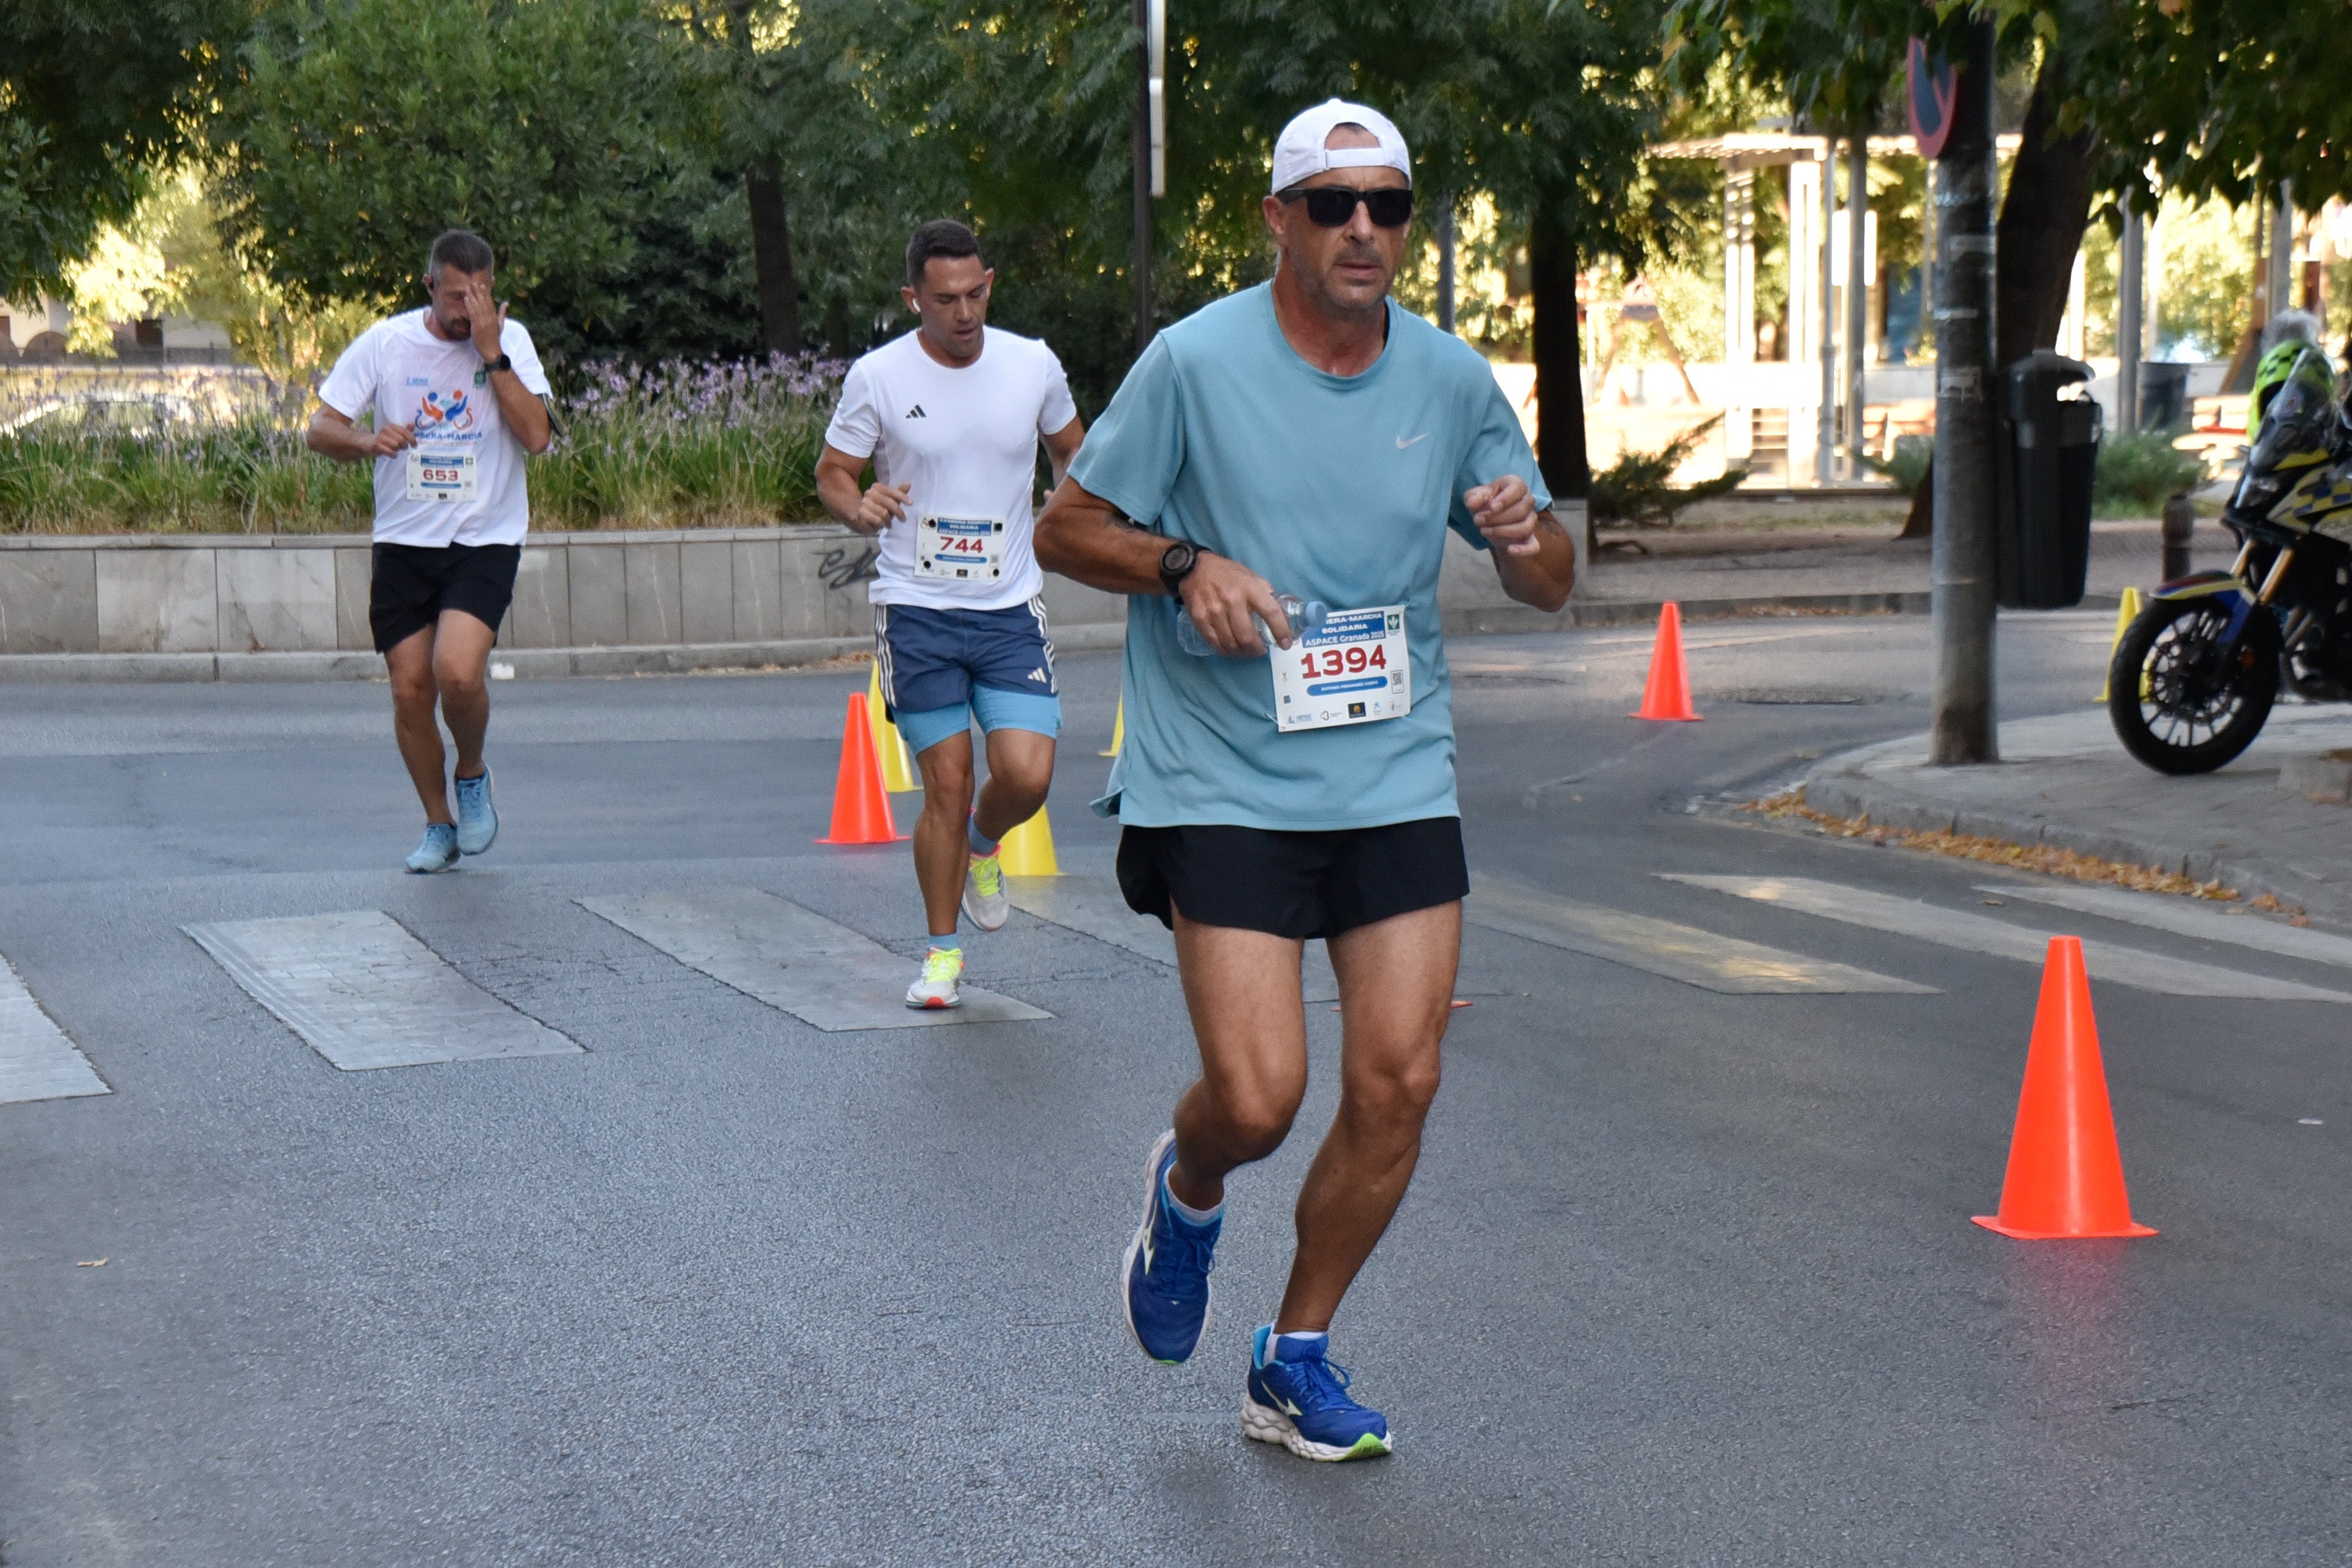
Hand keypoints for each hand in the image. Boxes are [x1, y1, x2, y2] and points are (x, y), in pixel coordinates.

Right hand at [370, 422, 416, 457]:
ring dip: (397, 450)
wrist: (368, 443)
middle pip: (402, 440)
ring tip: (395, 450)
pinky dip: (393, 455)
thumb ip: (404, 430)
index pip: (405, 431)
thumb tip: (413, 425)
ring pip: (396, 446)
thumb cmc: (385, 439)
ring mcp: (380, 438)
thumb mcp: (395, 434)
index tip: (415, 446)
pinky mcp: (376, 446)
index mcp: (392, 426)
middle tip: (403, 448)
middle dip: (404, 446)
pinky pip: (390, 452)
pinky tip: (392, 454)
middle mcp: (386, 430)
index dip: (412, 439)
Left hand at [461, 274, 506, 360]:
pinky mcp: (477, 326)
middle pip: (483, 302)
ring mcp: (483, 321)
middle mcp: (489, 317)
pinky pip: (472, 313)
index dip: (486, 293)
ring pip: (477, 306)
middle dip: (478, 292)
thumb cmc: (495, 338)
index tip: (482, 285)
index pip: (490, 302)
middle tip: (473, 282)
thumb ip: (503, 313)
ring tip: (467, 288)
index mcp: (495, 317)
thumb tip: (506, 303)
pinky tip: (466, 298)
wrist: (492, 350)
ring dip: (472, 296)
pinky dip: (469, 305)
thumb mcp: (500, 325)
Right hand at [857, 481, 911, 532]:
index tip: (911, 503)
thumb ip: (899, 493)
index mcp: (877, 487)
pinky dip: (882, 524)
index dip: (902, 496)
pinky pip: (877, 520)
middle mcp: (869, 493)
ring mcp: (864, 503)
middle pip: (889, 502)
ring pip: (884, 513)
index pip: (891, 490)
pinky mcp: (861, 513)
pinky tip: (882, 525)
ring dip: (889, 521)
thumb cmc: (878, 509)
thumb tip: (908, 483)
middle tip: (903, 519)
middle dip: (898, 512)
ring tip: (889, 524)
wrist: (860, 518)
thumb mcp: (890, 501)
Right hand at [1177, 553, 1292, 654]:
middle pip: (1247, 636)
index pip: (1271, 612)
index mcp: (1250, 587)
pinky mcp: (1200, 618)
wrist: (1195, 568)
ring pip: (1231, 643)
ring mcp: (1214, 610)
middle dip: (1257, 650)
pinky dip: (1226, 650)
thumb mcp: (1251, 577)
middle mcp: (1232, 599)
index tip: (1285, 643)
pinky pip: (1215, 643)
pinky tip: (1231, 649)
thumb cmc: (1228, 574)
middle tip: (1260, 651)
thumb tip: (1280, 615)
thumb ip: (1265, 595)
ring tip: (1246, 651)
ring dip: (1242, 652)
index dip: (1281, 631)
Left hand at [1466, 473, 1539, 555]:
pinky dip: (1524, 550)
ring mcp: (1530, 520)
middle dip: (1497, 517)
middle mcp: (1527, 501)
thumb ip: (1474, 497)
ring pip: (1526, 527)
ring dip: (1503, 531)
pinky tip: (1510, 550)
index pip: (1519, 487)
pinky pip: (1533, 546)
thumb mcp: (1474, 496)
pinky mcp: (1529, 538)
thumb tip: (1473, 503)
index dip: (1506, 498)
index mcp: (1516, 485)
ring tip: (1483, 531)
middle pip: (1520, 510)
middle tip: (1477, 520)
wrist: (1488, 520)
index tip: (1490, 507)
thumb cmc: (1484, 502)